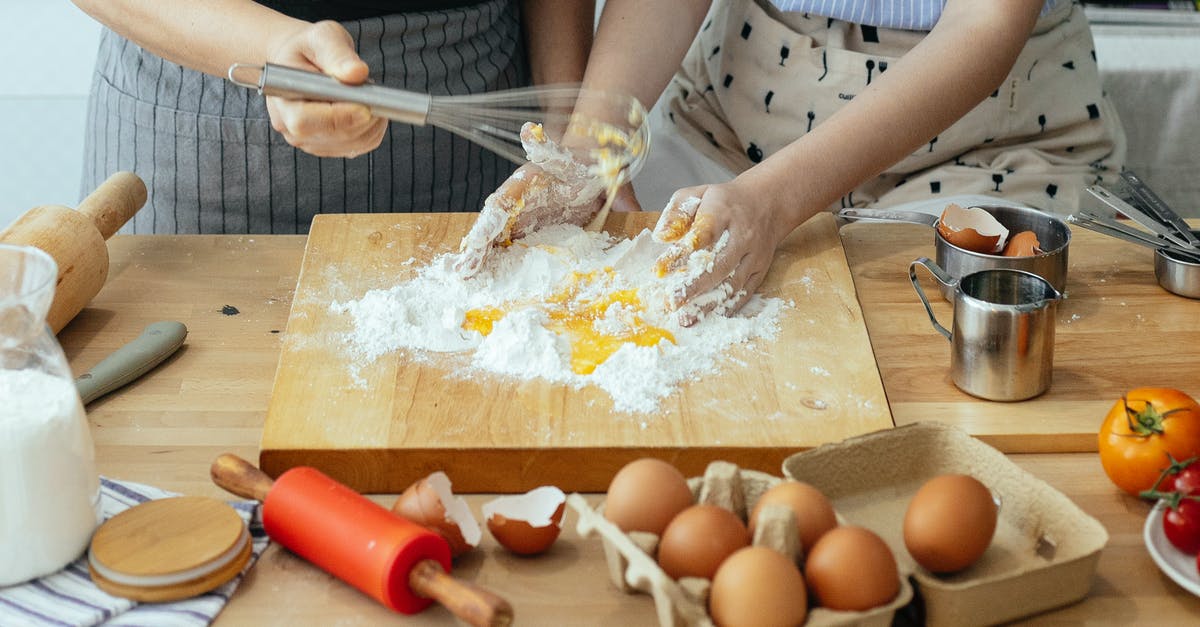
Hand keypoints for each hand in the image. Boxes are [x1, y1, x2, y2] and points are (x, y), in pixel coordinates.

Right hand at [264, 21, 386, 157]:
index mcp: (282, 99)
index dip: (338, 117)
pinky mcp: (329, 146)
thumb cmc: (310, 48)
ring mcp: (310, 141)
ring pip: (351, 144)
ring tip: (369, 95)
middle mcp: (291, 127)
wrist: (303, 61)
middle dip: (363, 118)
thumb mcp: (322, 37)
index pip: (304, 121)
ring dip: (371, 123)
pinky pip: (360, 146)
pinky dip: (373, 129)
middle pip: (333, 136)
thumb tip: (357, 73)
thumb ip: (337, 54)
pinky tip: (370, 109)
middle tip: (374, 92)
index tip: (365, 106)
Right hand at [455, 123, 615, 275]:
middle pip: (490, 226)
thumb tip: (528, 130)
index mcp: (518, 185)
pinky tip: (484, 275)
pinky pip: (507, 247)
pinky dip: (495, 261)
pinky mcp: (526, 233)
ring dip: (481, 257)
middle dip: (477, 247)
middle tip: (465, 268)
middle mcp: (513, 204)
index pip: (499, 204)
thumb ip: (545, 148)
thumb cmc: (573, 166)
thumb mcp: (562, 157)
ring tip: (466, 275)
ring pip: (494, 239)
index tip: (477, 240)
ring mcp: (518, 220)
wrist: (583, 177)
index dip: (487, 223)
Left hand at [653, 180, 784, 325]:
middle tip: (672, 303)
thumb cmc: (724, 202)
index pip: (701, 235)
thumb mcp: (696, 195)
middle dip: (694, 287)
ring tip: (687, 318)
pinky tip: (709, 316)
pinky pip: (745, 292)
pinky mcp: (761, 269)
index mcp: (722, 211)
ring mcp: (754, 254)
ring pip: (732, 282)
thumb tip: (661, 237)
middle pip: (719, 264)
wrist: (768, 203)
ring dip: (709, 303)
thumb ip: (676, 213)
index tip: (659, 271)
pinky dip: (727, 306)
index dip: (680, 254)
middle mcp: (742, 234)